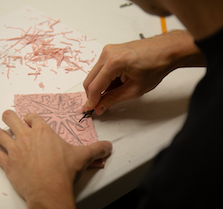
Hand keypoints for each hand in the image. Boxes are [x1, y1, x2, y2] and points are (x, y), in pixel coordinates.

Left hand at [0, 110, 111, 208]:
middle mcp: (26, 137)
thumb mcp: (83, 156)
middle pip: (13, 120)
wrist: (50, 188)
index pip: (33, 117)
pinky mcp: (7, 163)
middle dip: (9, 116)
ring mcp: (15, 149)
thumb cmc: (63, 170)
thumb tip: (109, 146)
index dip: (30, 117)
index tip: (29, 118)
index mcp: (43, 132)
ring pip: (0, 133)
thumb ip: (96, 149)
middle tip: (7, 115)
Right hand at [83, 30, 204, 114]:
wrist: (166, 50)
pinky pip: (100, 68)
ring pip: (93, 74)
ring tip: (112, 93)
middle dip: (92, 95)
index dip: (91, 101)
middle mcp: (107, 54)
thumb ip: (113, 99)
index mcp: (113, 62)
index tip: (89, 110)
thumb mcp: (135, 89)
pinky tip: (114, 84)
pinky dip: (103, 79)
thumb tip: (100, 107)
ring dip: (98, 87)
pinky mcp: (110, 50)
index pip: (95, 86)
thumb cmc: (155, 66)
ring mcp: (107, 50)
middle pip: (90, 80)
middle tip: (97, 106)